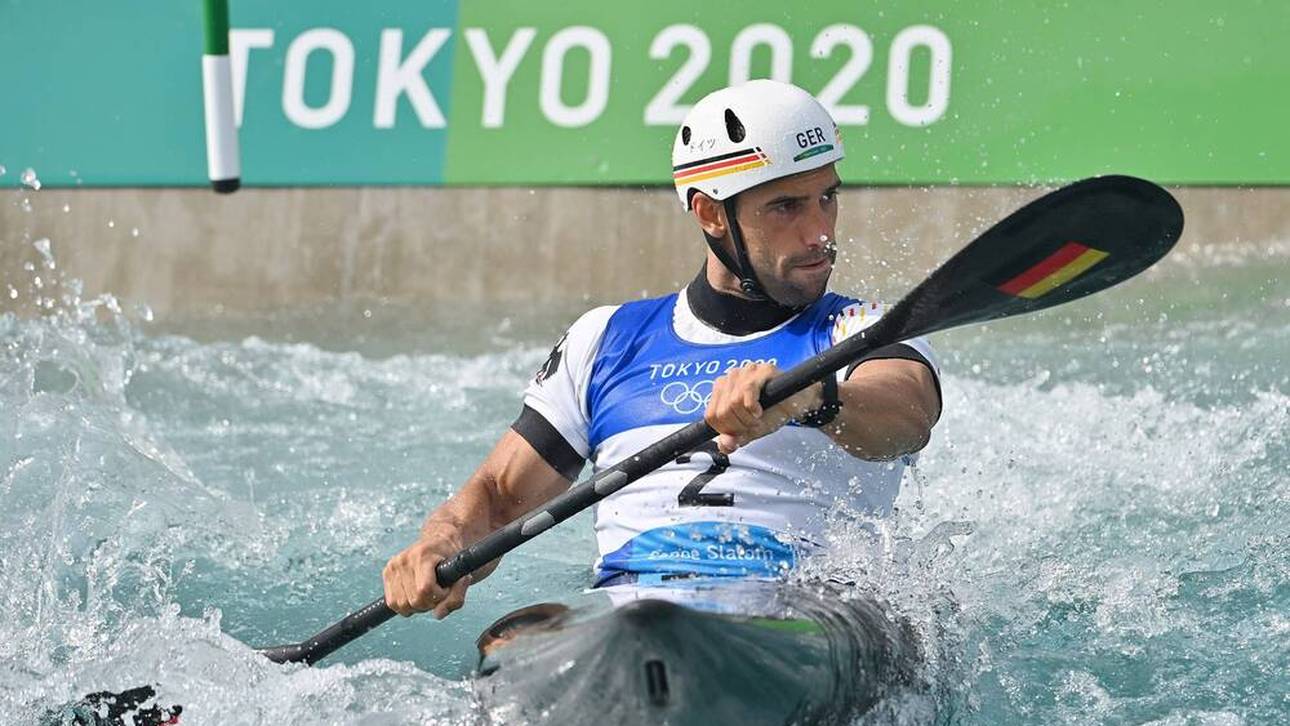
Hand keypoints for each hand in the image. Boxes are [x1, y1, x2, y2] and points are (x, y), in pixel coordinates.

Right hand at [382, 530, 472, 618]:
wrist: (439, 541)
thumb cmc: (452, 559)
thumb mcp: (462, 576)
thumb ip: (456, 598)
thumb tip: (438, 615)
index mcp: (422, 555)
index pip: (425, 590)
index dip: (438, 596)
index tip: (446, 588)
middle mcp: (404, 559)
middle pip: (414, 600)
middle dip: (429, 603)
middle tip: (437, 591)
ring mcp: (393, 565)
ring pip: (401, 604)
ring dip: (416, 606)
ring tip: (426, 592)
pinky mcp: (387, 572)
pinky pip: (392, 602)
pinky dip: (405, 605)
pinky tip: (415, 594)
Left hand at [703, 363, 822, 453]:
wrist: (798, 403)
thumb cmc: (774, 412)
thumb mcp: (750, 431)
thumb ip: (735, 439)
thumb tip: (724, 445)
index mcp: (722, 390)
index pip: (710, 416)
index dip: (726, 430)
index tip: (741, 430)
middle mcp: (731, 378)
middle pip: (721, 411)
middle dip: (739, 426)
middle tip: (753, 424)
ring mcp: (746, 371)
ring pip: (733, 402)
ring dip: (748, 418)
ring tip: (758, 417)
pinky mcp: (762, 370)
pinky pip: (747, 390)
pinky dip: (753, 407)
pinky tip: (760, 409)